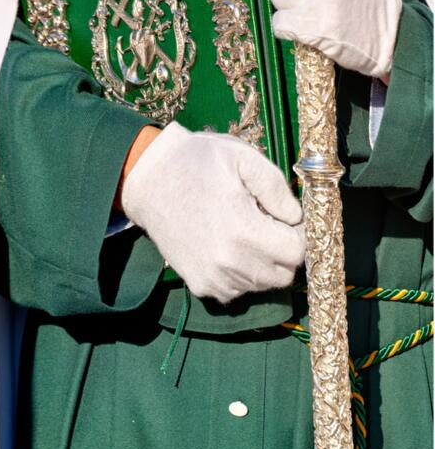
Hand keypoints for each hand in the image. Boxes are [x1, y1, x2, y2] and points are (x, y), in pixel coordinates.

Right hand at [121, 121, 304, 303]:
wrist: (149, 179)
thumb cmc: (198, 162)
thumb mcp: (243, 158)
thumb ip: (277, 189)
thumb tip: (296, 217)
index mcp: (244, 231)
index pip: (297, 253)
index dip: (299, 233)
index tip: (287, 218)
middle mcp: (229, 264)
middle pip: (283, 275)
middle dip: (284, 251)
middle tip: (267, 223)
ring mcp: (213, 279)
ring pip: (261, 285)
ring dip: (264, 263)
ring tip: (246, 231)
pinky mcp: (200, 285)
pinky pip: (237, 290)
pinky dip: (241, 273)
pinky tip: (228, 245)